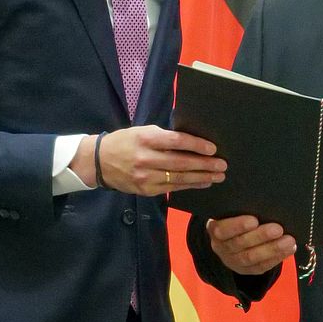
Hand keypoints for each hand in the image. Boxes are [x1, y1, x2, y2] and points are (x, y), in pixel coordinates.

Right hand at [73, 126, 226, 197]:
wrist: (100, 162)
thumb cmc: (126, 142)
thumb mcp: (143, 131)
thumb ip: (165, 137)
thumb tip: (192, 142)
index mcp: (146, 138)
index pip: (176, 142)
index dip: (196, 145)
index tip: (213, 148)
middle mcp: (146, 158)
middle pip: (181, 163)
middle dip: (204, 165)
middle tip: (222, 165)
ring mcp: (145, 176)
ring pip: (179, 178)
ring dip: (201, 178)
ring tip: (218, 176)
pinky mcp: (145, 190)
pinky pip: (172, 188)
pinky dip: (189, 186)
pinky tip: (202, 183)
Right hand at [206, 216, 295, 274]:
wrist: (232, 238)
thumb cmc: (236, 218)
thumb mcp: (233, 212)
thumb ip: (242, 209)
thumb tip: (264, 204)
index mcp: (216, 230)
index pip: (222, 230)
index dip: (237, 226)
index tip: (254, 220)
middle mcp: (221, 248)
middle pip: (240, 244)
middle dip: (260, 237)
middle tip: (278, 229)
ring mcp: (233, 261)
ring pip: (251, 258)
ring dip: (272, 249)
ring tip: (289, 241)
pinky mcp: (246, 270)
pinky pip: (261, 267)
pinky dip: (277, 258)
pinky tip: (290, 249)